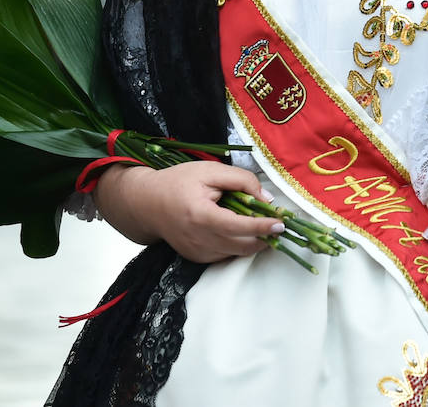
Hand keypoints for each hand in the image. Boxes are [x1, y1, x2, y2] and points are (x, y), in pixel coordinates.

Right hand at [95, 162, 282, 262]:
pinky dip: (238, 246)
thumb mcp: (211, 171)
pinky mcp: (196, 258)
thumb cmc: (179, 182)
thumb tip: (267, 200)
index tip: (281, 223)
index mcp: (200, 215)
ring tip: (265, 227)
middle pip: (241, 246)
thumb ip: (242, 181)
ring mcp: (196, 252)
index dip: (262, 226)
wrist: (146, 203)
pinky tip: (242, 232)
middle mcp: (197, 239)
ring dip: (254, 243)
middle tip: (278, 226)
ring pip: (235, 253)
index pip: (238, 226)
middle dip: (264, 238)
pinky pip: (225, 256)